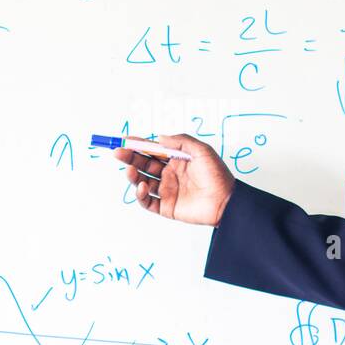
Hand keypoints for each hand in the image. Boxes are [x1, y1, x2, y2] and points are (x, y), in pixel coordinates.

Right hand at [111, 133, 234, 225]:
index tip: (126, 140)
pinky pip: (148, 201)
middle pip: (143, 165)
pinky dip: (140, 195)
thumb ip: (181, 141)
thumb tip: (159, 137)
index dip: (139, 145)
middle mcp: (169, 175)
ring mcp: (167, 191)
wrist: (226, 201)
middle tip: (118, 152)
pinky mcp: (166, 207)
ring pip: (142, 182)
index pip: (153, 151)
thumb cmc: (217, 176)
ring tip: (129, 170)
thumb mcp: (202, 151)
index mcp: (176, 160)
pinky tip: (142, 186)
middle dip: (129, 158)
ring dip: (132, 175)